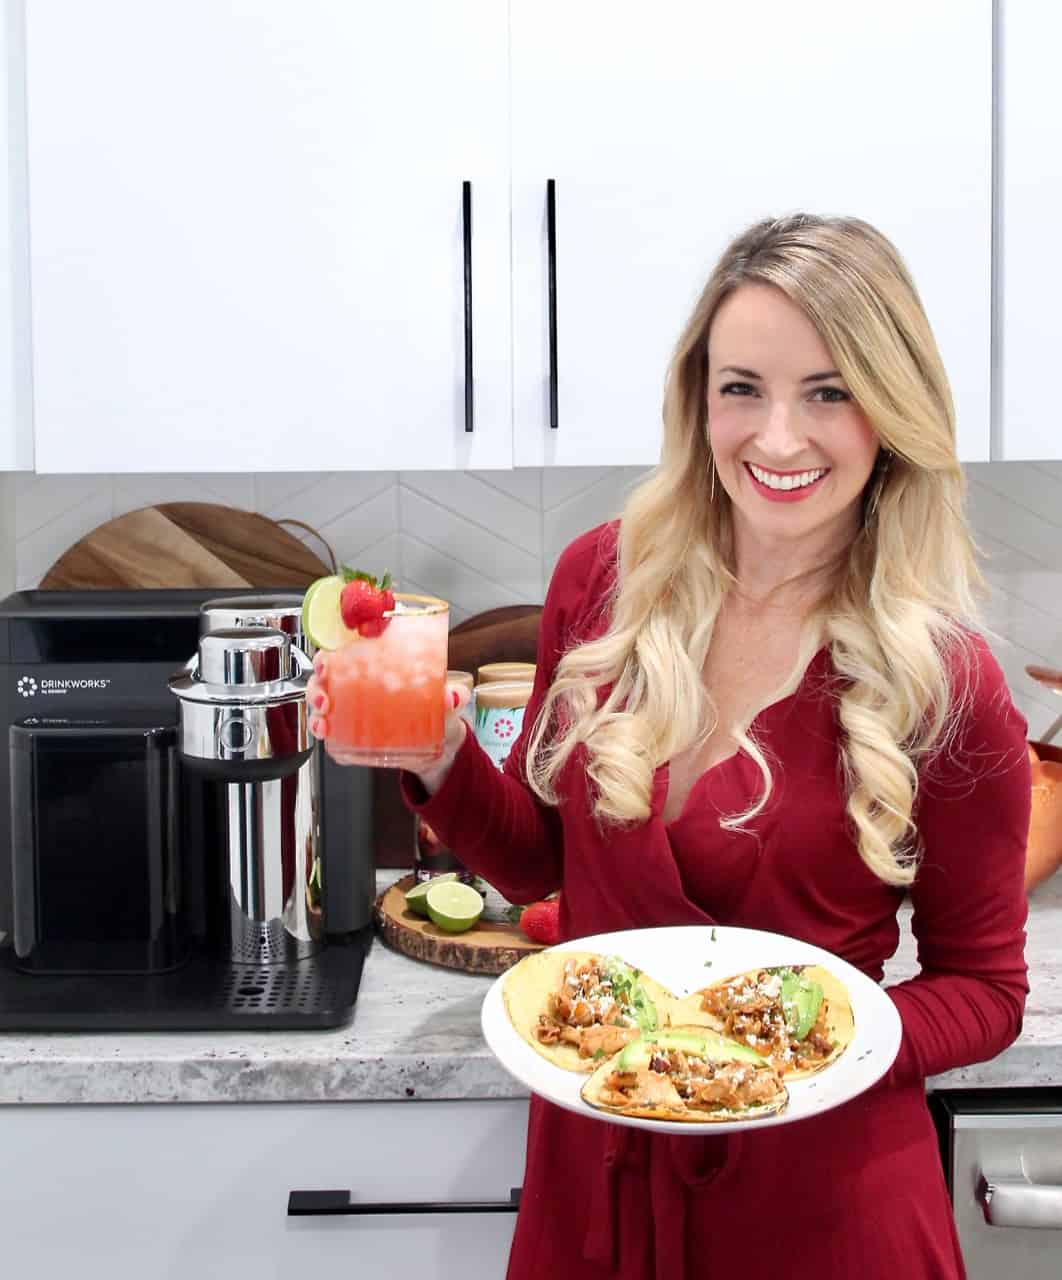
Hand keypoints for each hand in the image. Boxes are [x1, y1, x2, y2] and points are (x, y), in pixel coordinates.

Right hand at [306, 655, 468, 791]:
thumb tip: (453, 696)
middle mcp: (361, 685)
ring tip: (323, 717)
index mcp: (380, 666)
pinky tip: (325, 732)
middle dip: (317, 682)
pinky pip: (330, 729)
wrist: (440, 751)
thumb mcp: (448, 703)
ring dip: (315, 706)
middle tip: (324, 692)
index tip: (327, 656)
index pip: (348, 650)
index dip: (331, 650)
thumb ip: (453, 698)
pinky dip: (321, 729)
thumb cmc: (440, 715)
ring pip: (322, 700)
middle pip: (327, 675)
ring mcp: (354, 709)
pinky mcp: (352, 734)